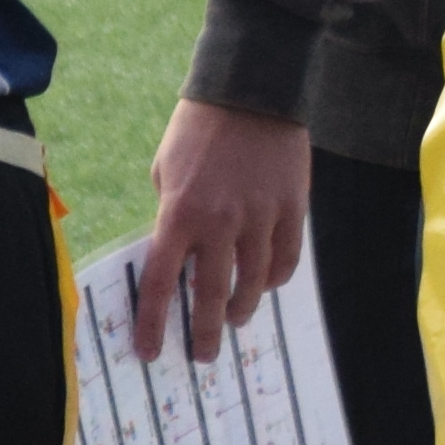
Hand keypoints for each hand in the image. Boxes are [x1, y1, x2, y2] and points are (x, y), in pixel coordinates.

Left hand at [130, 95, 310, 361]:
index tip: (151, 352)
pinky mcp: (292, 207)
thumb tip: (180, 250)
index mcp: (178, 213)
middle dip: (204, 333)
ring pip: (254, 283)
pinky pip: (286, 258)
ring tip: (235, 319)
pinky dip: (275, 278)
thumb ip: (172, 214)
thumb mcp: (165, 170)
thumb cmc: (198, 129)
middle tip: (203, 355)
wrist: (250, 89)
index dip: (153, 324)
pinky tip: (267, 284)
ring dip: (242, 308)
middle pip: (210, 295)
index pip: (160, 284)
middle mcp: (219, 223)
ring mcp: (260, 216)